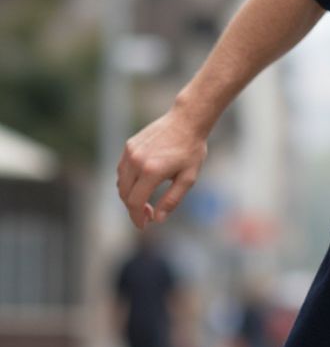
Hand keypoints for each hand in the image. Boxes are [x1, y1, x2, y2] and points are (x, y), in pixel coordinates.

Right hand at [116, 106, 207, 228]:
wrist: (186, 121)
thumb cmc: (191, 150)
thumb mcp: (188, 178)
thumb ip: (172, 199)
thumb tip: (158, 219)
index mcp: (152, 171)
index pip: (135, 202)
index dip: (137, 217)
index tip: (143, 226)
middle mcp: (136, 161)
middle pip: (125, 195)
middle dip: (133, 209)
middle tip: (148, 215)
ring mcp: (130, 152)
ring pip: (121, 182)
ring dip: (129, 196)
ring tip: (145, 202)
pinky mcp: (129, 145)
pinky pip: (122, 169)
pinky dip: (127, 181)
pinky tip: (141, 185)